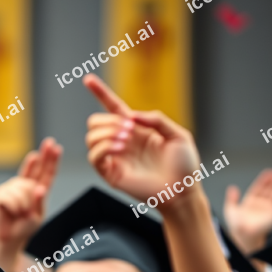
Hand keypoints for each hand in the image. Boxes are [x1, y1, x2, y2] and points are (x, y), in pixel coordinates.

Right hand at [0, 137, 61, 253]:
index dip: (51, 160)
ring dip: (24, 204)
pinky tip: (11, 212)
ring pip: (23, 188)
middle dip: (44, 156)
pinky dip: (14, 208)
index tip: (56, 147)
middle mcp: (24, 185)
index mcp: (37, 190)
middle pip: (36, 168)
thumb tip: (38, 188)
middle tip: (49, 141)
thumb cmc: (24, 227)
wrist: (9, 239)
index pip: (46, 173)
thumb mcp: (37, 216)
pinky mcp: (0, 194)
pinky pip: (11, 197)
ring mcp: (11, 188)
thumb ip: (39, 202)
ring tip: (20, 213)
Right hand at [84, 75, 200, 205]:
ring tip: (126, 140)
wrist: (182, 192)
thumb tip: (130, 117)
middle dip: (108, 121)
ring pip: (91, 137)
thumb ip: (155, 119)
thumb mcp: (177, 134)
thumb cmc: (184, 166)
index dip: (100, 93)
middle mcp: (122, 142)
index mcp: (136, 130)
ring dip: (107, 133)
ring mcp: (115, 158)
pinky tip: (120, 148)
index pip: (113, 108)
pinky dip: (104, 147)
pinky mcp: (111, 174)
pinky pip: (94, 156)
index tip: (87, 79)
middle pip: (95, 122)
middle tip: (128, 129)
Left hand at [223, 168, 271, 253]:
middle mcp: (259, 203)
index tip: (267, 172)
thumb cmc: (236, 225)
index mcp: (250, 201)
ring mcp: (267, 207)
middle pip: (267, 189)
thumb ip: (231, 199)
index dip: (262, 180)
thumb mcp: (230, 210)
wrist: (243, 234)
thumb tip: (232, 187)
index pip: (258, 188)